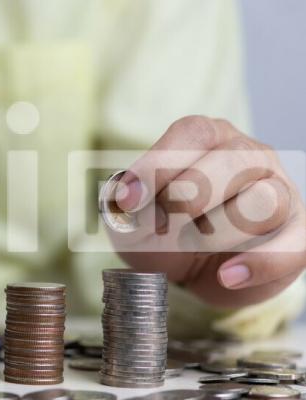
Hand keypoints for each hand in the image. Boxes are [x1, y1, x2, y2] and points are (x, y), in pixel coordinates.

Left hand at [109, 116, 305, 307]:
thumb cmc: (161, 230)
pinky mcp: (297, 232)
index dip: (159, 165)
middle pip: (232, 161)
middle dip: (187, 198)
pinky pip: (293, 246)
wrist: (191, 269)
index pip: (193, 133)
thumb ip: (125, 204)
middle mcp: (249, 155)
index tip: (129, 199)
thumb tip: (125, 196)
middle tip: (163, 226)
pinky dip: (258, 264)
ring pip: (263, 202)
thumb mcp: (132, 216)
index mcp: (208, 138)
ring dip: (216, 233)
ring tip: (192, 245)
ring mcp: (280, 190)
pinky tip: (226, 275)